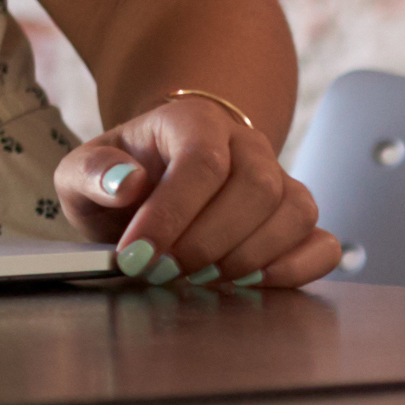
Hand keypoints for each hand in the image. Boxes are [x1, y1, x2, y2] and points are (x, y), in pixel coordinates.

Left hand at [59, 93, 338, 289]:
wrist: (154, 179)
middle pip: (256, 188)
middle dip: (208, 242)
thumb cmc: (121, 178)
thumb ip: (93, 173)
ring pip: (294, 213)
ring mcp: (280, 180)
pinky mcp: (297, 219)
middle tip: (166, 271)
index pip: (201, 162)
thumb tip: (127, 183)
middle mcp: (247, 145)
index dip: (173, 214)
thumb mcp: (83, 172)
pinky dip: (295, 269)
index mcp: (193, 121)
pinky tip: (253, 284)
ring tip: (200, 278)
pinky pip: (321, 243)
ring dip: (248, 258)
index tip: (139, 255)